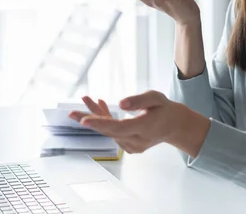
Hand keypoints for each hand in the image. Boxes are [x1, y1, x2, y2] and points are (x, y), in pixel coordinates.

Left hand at [68, 91, 210, 156]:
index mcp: (144, 128)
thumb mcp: (156, 98)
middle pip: (109, 130)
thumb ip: (139, 100)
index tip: (83, 121)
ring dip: (97, 116)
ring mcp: (132, 146)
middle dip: (90, 119)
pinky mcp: (129, 146)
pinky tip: (100, 106)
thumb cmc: (164, 109)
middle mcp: (137, 141)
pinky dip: (105, 121)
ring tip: (87, 99)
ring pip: (109, 130)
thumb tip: (120, 103)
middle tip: (71, 113)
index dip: (100, 123)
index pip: (118, 127)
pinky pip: (113, 133)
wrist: (173, 126)